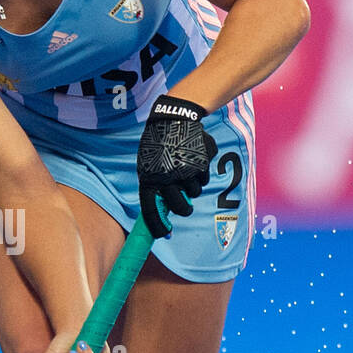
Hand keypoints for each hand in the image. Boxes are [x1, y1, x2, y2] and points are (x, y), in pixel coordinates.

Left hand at [138, 94, 217, 238]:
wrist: (174, 118)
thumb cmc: (158, 145)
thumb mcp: (148, 165)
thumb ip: (154, 185)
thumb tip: (162, 211)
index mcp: (148, 178)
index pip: (150, 210)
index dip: (157, 226)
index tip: (164, 235)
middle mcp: (166, 177)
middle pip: (180, 208)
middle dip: (185, 210)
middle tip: (186, 207)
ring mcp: (184, 171)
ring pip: (195, 193)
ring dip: (192, 187)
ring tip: (185, 169)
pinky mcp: (200, 163)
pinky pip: (204, 179)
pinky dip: (201, 174)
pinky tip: (194, 159)